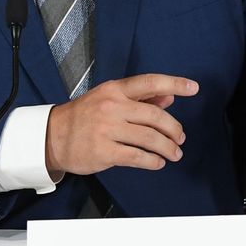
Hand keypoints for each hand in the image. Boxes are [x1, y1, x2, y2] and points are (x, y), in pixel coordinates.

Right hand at [44, 73, 198, 178]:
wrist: (52, 136)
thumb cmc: (83, 116)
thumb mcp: (109, 98)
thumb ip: (140, 98)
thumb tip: (168, 98)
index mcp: (115, 90)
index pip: (151, 82)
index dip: (175, 84)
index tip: (193, 88)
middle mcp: (113, 107)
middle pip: (156, 116)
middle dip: (174, 129)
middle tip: (180, 137)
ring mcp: (108, 130)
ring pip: (150, 138)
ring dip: (168, 148)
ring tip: (174, 153)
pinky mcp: (104, 152)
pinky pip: (137, 157)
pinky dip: (153, 161)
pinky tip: (158, 162)